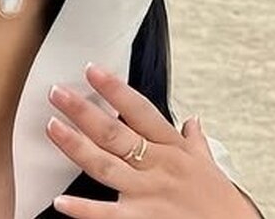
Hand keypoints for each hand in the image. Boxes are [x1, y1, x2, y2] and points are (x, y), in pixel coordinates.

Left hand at [45, 63, 259, 218]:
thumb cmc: (221, 205)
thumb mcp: (211, 166)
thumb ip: (197, 142)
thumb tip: (193, 121)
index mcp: (174, 149)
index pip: (140, 111)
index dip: (115, 89)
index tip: (92, 70)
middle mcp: (158, 166)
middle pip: (115, 133)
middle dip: (84, 111)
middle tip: (58, 93)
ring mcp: (148, 193)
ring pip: (104, 165)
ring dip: (76, 146)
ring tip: (52, 128)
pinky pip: (107, 214)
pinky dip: (83, 209)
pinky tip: (61, 201)